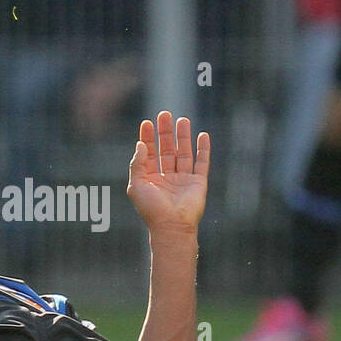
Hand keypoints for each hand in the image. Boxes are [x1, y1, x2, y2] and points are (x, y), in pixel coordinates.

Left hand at [127, 111, 209, 235]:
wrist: (171, 226)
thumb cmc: (151, 209)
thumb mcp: (137, 185)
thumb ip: (138, 164)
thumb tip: (141, 144)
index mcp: (151, 178)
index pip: (149, 153)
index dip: (148, 137)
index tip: (147, 123)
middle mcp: (167, 177)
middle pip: (166, 149)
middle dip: (165, 132)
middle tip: (165, 114)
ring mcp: (183, 179)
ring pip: (183, 153)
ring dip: (183, 136)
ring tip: (182, 120)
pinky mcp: (198, 182)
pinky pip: (201, 162)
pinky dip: (203, 149)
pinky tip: (202, 135)